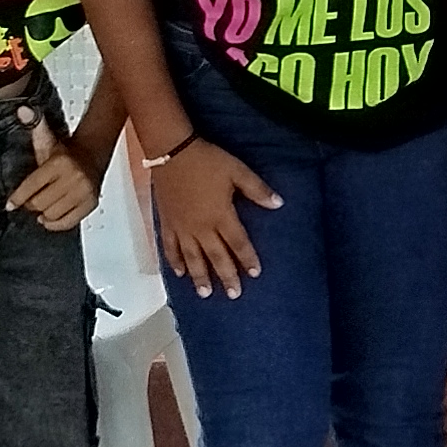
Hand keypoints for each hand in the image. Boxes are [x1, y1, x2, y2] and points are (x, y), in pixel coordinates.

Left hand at [9, 109, 99, 231]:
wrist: (92, 155)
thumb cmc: (64, 152)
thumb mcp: (47, 138)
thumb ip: (34, 124)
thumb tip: (22, 110)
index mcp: (59, 162)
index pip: (32, 186)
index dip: (18, 198)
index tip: (10, 205)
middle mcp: (73, 177)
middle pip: (40, 203)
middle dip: (32, 203)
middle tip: (31, 200)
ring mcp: (84, 192)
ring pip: (52, 214)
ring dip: (43, 214)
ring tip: (42, 207)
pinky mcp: (90, 203)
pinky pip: (68, 222)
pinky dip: (56, 224)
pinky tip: (50, 218)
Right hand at [149, 136, 278, 296]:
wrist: (172, 152)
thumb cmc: (208, 161)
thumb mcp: (238, 171)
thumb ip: (257, 190)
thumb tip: (279, 204)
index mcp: (221, 216)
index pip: (238, 243)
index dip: (247, 259)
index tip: (255, 274)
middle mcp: (201, 227)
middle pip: (216, 256)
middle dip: (226, 276)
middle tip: (233, 295)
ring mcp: (182, 227)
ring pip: (192, 257)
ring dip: (199, 277)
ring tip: (205, 294)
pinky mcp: (167, 222)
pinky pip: (170, 247)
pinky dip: (175, 261)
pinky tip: (179, 273)